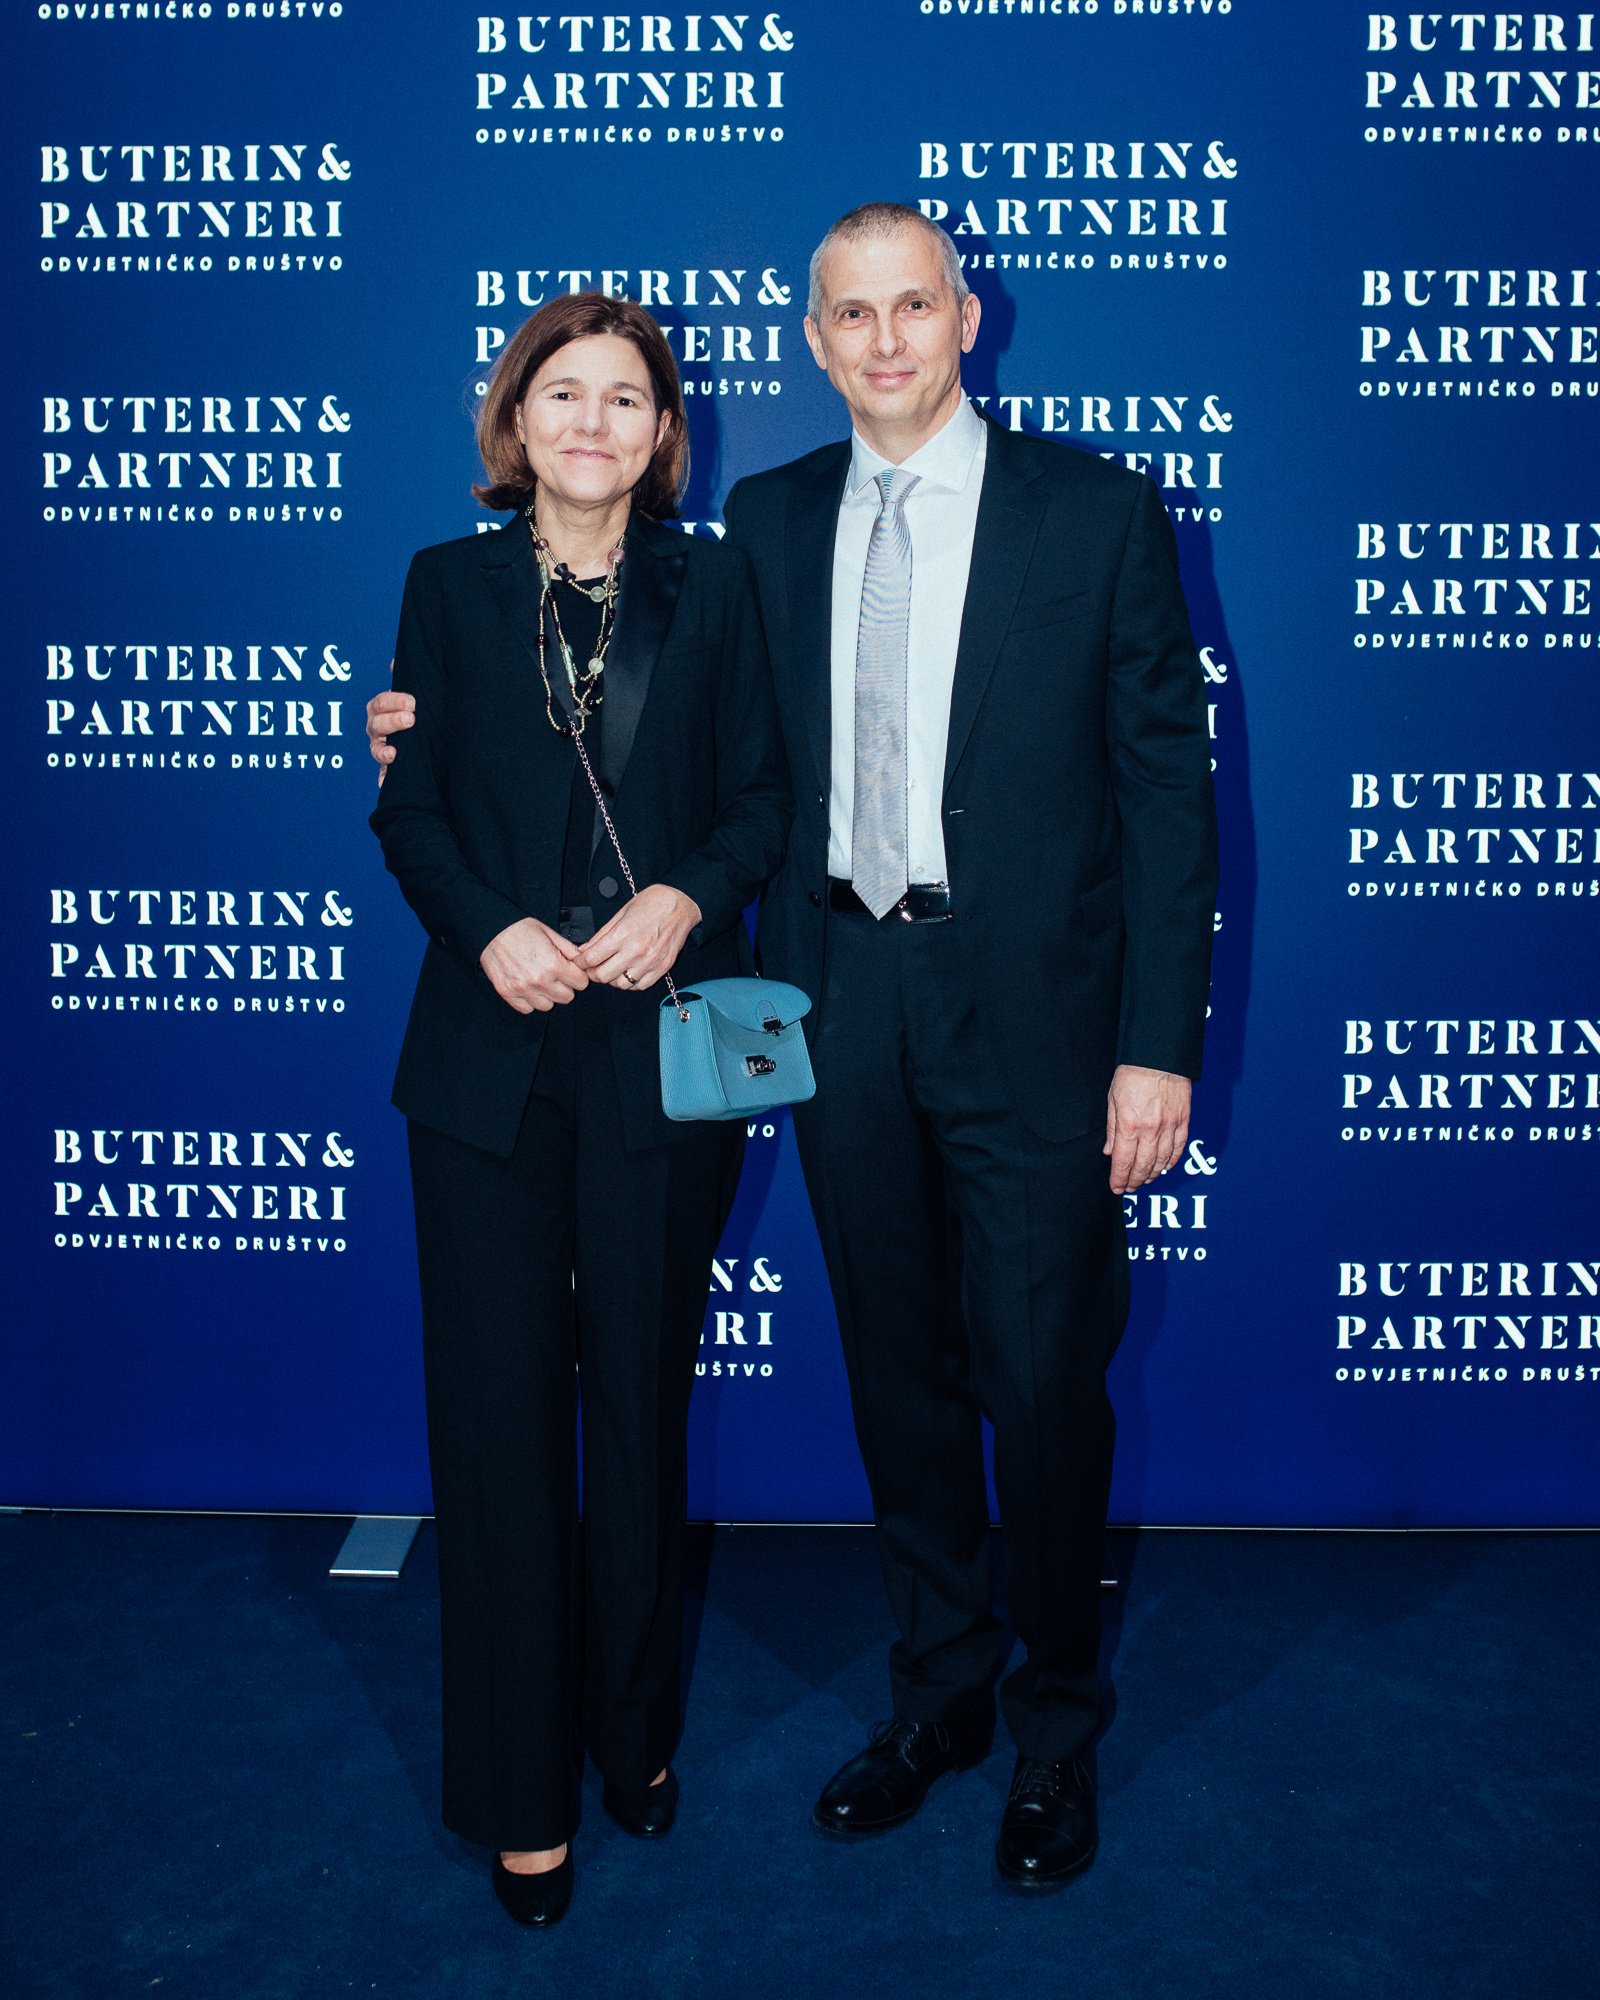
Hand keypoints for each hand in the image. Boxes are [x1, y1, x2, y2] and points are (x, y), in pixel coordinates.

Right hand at [368, 674, 413, 779]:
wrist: (422, 735)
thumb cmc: (414, 711)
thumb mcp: (413, 694)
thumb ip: (407, 678)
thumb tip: (396, 662)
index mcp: (381, 710)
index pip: (381, 703)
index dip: (394, 701)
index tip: (412, 702)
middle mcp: (377, 729)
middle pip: (377, 724)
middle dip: (393, 721)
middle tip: (411, 719)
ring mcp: (381, 748)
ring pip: (377, 749)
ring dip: (384, 751)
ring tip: (394, 753)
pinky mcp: (388, 768)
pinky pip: (383, 775)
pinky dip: (383, 778)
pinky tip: (384, 782)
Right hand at [480, 918, 588, 1013]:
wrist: (491, 930)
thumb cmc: (521, 929)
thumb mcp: (550, 933)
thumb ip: (569, 950)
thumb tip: (582, 961)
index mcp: (553, 964)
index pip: (581, 983)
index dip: (578, 976)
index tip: (571, 971)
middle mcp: (539, 980)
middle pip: (567, 997)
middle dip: (565, 986)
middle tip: (556, 976)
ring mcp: (522, 989)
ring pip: (548, 1006)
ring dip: (547, 995)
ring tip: (541, 981)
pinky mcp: (508, 993)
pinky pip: (527, 1009)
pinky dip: (530, 1001)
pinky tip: (529, 988)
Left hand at [578, 886, 700, 990]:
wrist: (682, 905)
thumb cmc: (653, 903)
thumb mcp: (622, 913)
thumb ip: (602, 934)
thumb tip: (584, 949)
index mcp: (623, 934)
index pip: (592, 959)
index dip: (580, 962)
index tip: (580, 961)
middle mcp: (636, 951)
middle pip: (603, 976)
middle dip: (593, 973)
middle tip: (593, 967)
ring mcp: (650, 962)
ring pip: (621, 985)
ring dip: (612, 979)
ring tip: (612, 969)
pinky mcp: (662, 968)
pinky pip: (640, 986)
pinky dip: (631, 982)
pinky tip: (628, 971)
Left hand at [1104, 1065, 1190, 1193]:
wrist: (1159, 1057)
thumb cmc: (1133, 1074)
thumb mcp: (1113, 1100)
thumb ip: (1113, 1129)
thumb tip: (1110, 1152)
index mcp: (1130, 1125)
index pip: (1124, 1162)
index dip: (1120, 1179)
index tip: (1116, 1187)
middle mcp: (1151, 1129)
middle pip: (1143, 1166)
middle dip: (1134, 1181)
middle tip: (1129, 1188)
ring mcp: (1169, 1126)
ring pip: (1162, 1161)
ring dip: (1152, 1174)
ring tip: (1144, 1180)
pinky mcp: (1183, 1121)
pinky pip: (1178, 1148)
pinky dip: (1171, 1162)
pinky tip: (1164, 1167)